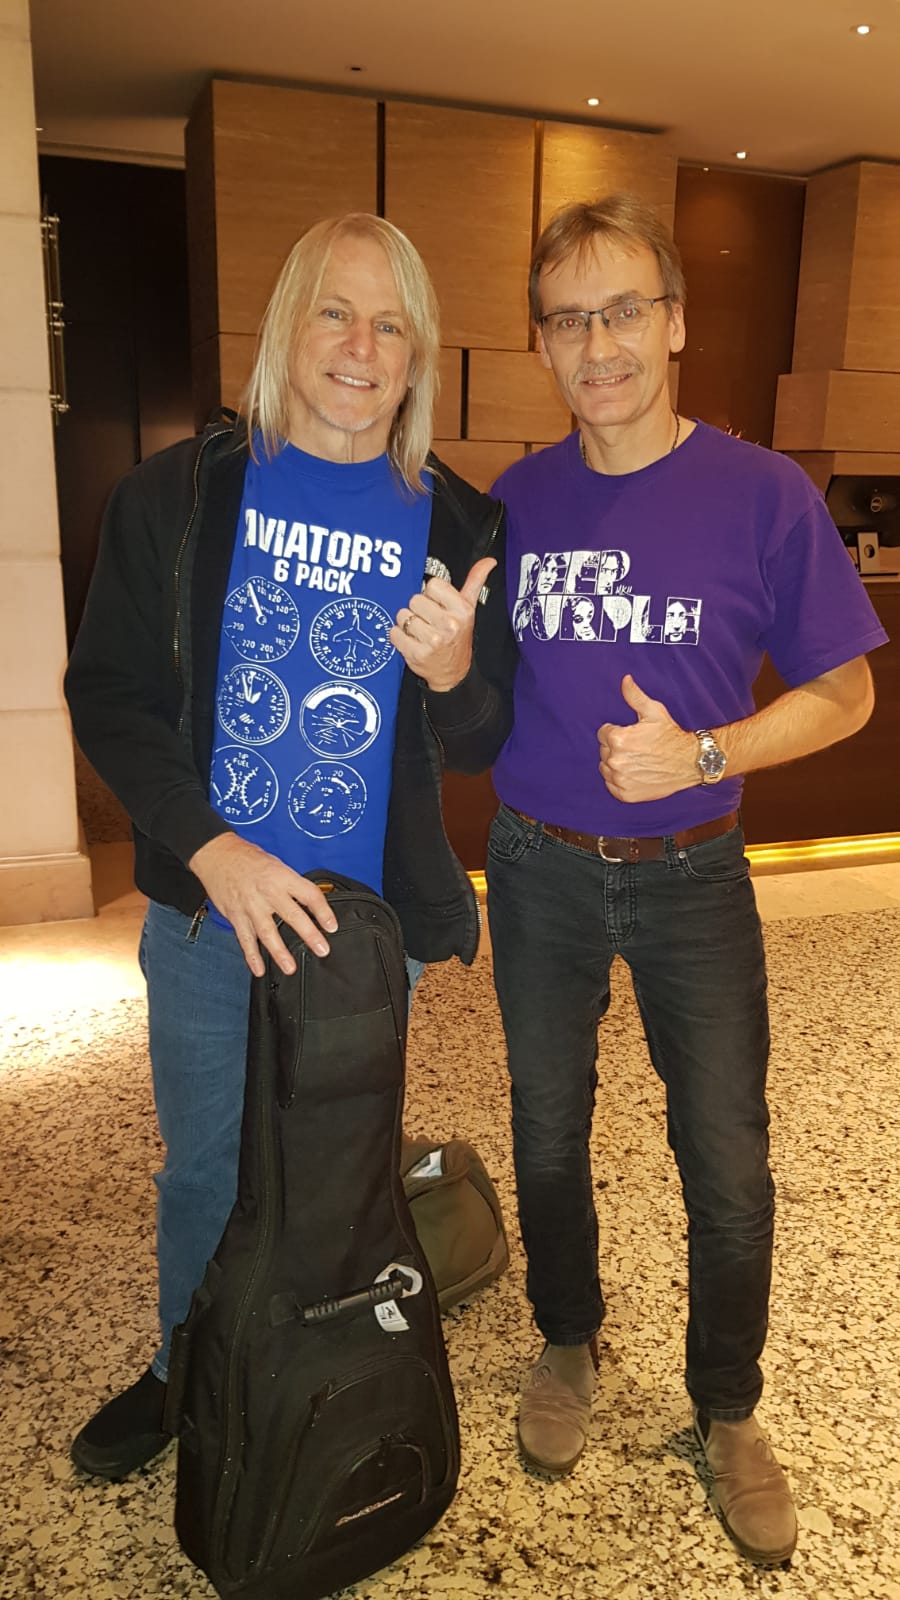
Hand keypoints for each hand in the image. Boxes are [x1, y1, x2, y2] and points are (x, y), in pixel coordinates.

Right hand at [188, 833, 337, 976]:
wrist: (217, 854)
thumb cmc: (248, 858)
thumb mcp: (276, 865)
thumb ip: (291, 885)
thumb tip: (308, 904)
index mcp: (282, 877)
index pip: (309, 895)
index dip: (323, 911)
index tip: (331, 926)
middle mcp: (268, 892)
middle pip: (293, 915)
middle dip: (309, 935)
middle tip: (322, 949)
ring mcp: (251, 905)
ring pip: (267, 932)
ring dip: (279, 952)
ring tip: (290, 967)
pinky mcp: (236, 915)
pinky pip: (245, 939)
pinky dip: (252, 956)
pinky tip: (259, 969)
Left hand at [390, 557, 495, 692]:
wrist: (453, 672)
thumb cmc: (458, 637)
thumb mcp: (469, 608)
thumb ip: (475, 581)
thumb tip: (489, 561)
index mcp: (462, 610)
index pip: (432, 585)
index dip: (431, 595)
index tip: (438, 606)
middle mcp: (449, 625)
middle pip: (415, 599)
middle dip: (418, 609)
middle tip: (429, 622)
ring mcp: (433, 641)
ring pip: (402, 615)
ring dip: (407, 623)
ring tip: (420, 632)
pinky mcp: (417, 654)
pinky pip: (394, 633)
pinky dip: (399, 637)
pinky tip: (412, 642)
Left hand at [598, 675, 698, 801]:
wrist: (690, 762)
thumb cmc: (671, 736)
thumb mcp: (653, 712)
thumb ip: (634, 696)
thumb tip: (625, 680)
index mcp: (618, 739)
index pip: (602, 733)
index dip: (616, 731)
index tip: (631, 735)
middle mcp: (616, 761)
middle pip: (603, 751)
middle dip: (616, 747)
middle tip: (636, 747)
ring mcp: (620, 779)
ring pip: (605, 768)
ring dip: (616, 764)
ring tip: (636, 760)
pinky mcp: (625, 794)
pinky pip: (611, 785)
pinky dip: (619, 781)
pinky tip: (635, 773)